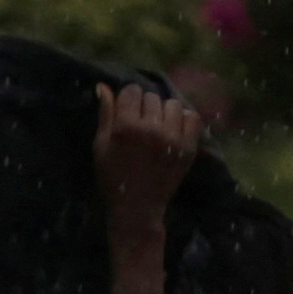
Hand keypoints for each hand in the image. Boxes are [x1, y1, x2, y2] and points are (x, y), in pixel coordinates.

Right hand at [94, 82, 201, 236]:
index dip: (127, 99)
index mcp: (126, 128)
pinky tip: (173, 129)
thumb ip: (105, 115)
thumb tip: (104, 86)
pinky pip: (191, 117)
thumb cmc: (113, 177)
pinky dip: (183, 119)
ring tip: (158, 126)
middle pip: (151, 97)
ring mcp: (173, 138)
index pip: (132, 91)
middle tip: (140, 123)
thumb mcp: (101, 146)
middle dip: (144, 106)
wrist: (137, 208)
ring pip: (172, 104)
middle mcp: (152, 129)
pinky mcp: (188, 147)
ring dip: (163, 112)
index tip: (126, 111)